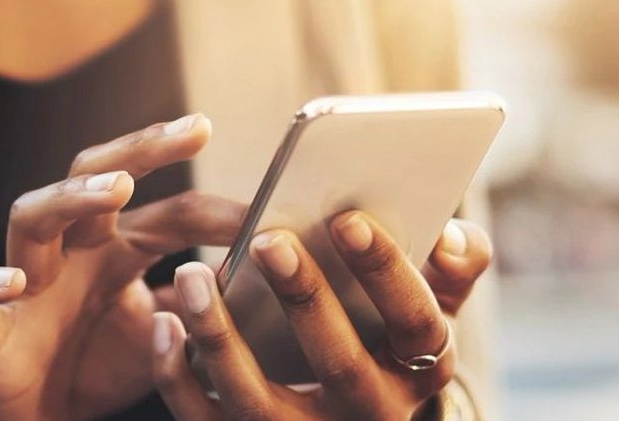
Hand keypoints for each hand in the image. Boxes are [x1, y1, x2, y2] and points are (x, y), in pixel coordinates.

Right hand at [0, 114, 248, 420]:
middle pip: (96, 176)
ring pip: (31, 215)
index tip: (273, 208)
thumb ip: (202, 304)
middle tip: (193, 129)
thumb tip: (264, 275)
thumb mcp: (164, 336)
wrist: (35, 420)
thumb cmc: (95, 367)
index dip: (220, 211)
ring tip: (118, 189)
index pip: (172, 213)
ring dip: (72, 197)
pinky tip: (14, 280)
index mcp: (116, 249)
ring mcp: (23, 280)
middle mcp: (70, 250)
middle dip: (142, 148)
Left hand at [150, 212, 493, 419]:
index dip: (386, 272)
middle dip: (305, 299)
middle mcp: (368, 414)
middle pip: (339, 363)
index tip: (348, 218)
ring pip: (256, 400)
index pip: (416, 323)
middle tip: (268, 238)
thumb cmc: (385, 339)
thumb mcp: (428, 310)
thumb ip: (454, 268)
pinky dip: (178, 376)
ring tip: (192, 274)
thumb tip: (454, 235)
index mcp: (419, 369)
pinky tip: (164, 323)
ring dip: (220, 336)